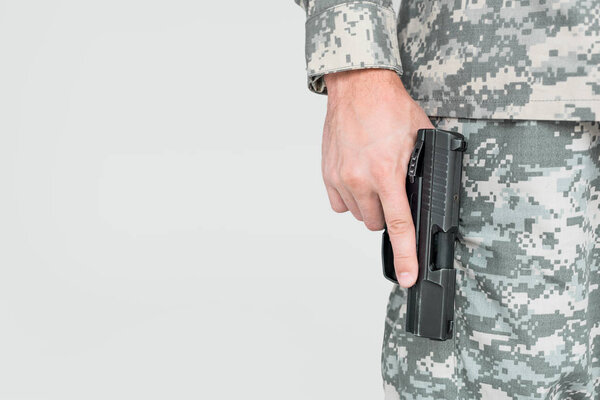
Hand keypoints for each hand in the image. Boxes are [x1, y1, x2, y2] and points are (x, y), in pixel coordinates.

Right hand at [322, 69, 433, 287]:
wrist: (358, 87)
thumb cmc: (389, 106)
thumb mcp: (420, 138)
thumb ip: (420, 170)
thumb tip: (424, 195)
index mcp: (387, 172)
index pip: (399, 225)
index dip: (406, 255)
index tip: (407, 276)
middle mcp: (360, 179)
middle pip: (376, 224)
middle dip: (387, 214)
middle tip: (392, 191)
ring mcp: (341, 178)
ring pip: (357, 214)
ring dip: (369, 206)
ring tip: (375, 179)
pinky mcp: (328, 174)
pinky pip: (339, 204)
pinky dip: (351, 199)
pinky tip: (358, 180)